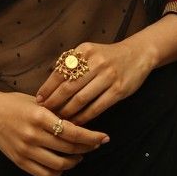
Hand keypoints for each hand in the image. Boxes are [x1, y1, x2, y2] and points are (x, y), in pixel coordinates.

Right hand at [0, 91, 109, 175]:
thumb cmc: (15, 104)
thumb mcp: (39, 102)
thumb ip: (59, 114)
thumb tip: (84, 125)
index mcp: (40, 117)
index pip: (73, 132)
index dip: (92, 137)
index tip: (103, 138)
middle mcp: (33, 135)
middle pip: (69, 148)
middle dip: (87, 148)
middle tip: (94, 145)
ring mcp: (26, 150)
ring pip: (59, 165)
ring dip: (74, 162)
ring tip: (78, 155)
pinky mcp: (19, 161)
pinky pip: (45, 174)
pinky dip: (57, 172)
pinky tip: (62, 165)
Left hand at [35, 38, 154, 125]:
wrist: (137, 54)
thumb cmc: (107, 57)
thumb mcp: (88, 53)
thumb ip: (71, 65)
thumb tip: (48, 87)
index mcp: (83, 52)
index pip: (60, 73)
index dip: (47, 89)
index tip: (38, 101)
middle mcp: (95, 62)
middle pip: (68, 88)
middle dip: (54, 103)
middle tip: (45, 114)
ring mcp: (108, 76)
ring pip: (81, 100)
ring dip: (67, 113)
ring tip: (58, 121)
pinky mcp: (118, 90)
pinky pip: (96, 107)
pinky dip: (84, 117)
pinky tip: (77, 123)